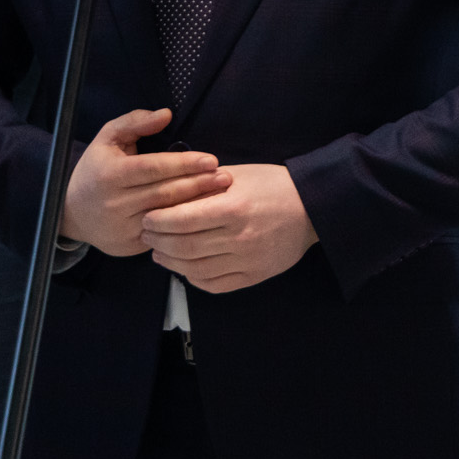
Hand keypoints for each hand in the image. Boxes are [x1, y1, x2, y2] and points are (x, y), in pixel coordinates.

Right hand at [60, 109, 230, 257]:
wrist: (71, 211)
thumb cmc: (96, 168)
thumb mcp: (108, 138)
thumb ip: (136, 122)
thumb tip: (166, 114)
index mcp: (111, 174)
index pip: (154, 167)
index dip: (184, 164)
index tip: (211, 160)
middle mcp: (116, 203)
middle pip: (165, 193)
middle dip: (199, 184)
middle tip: (226, 177)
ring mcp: (124, 227)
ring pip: (167, 216)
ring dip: (197, 205)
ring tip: (222, 193)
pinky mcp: (130, 245)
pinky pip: (163, 234)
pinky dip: (184, 225)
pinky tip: (204, 215)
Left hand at [139, 162, 317, 293]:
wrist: (312, 207)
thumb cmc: (273, 184)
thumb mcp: (238, 174)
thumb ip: (205, 185)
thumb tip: (169, 195)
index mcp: (233, 208)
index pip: (183, 220)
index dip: (158, 221)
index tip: (147, 217)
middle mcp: (239, 238)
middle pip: (185, 246)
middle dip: (159, 242)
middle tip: (147, 235)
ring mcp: (247, 261)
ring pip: (196, 269)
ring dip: (171, 262)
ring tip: (159, 253)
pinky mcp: (254, 276)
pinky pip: (216, 284)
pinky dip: (194, 279)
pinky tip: (185, 269)